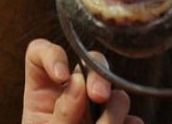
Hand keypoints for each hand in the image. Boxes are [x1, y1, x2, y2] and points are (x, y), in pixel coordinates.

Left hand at [22, 38, 142, 123]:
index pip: (39, 54)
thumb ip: (61, 112)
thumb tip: (80, 82)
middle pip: (90, 64)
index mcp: (41, 96)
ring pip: (116, 94)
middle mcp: (70, 98)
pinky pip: (132, 119)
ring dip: (114, 112)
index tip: (61, 75)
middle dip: (99, 76)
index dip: (51, 54)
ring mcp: (96, 113)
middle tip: (99, 96)